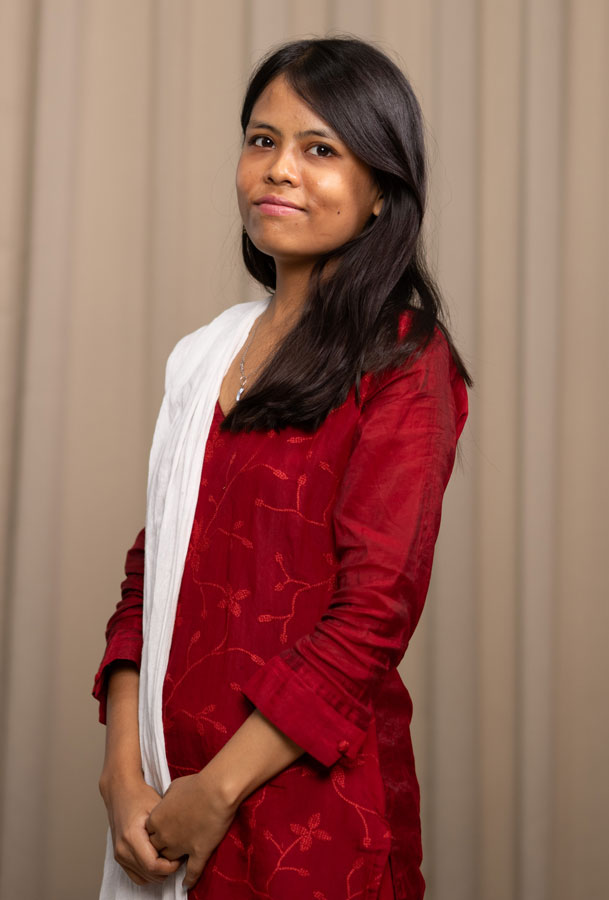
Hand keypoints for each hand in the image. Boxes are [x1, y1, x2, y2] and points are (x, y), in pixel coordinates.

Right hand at [100, 773, 180, 885]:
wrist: (120, 792)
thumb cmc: (139, 796)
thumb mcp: (157, 808)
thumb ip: (167, 828)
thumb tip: (182, 845)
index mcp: (131, 836)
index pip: (153, 866)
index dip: (170, 866)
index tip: (180, 857)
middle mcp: (122, 849)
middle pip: (149, 875)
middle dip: (167, 870)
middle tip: (179, 857)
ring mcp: (119, 855)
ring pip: (143, 878)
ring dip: (159, 873)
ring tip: (170, 857)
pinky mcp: (119, 857)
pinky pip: (136, 875)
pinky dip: (149, 873)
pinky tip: (159, 860)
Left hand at [145, 771, 236, 889]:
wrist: (217, 790)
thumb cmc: (197, 784)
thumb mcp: (174, 787)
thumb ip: (166, 799)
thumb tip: (167, 803)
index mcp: (156, 819)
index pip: (148, 834)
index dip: (155, 833)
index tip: (162, 831)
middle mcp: (165, 835)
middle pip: (156, 850)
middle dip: (161, 849)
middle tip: (168, 846)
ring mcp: (181, 846)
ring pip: (170, 861)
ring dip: (173, 861)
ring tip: (177, 861)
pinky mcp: (199, 852)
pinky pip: (191, 872)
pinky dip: (189, 880)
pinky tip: (187, 885)